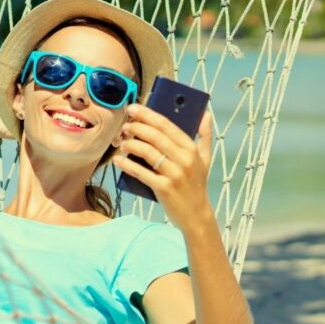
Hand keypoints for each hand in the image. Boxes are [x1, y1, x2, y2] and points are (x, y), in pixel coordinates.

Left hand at [112, 103, 213, 232]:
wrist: (196, 215)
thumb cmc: (197, 184)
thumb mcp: (205, 159)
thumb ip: (205, 135)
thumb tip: (206, 114)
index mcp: (191, 148)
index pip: (167, 125)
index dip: (148, 115)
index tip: (133, 108)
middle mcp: (184, 159)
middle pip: (155, 136)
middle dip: (136, 127)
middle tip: (124, 126)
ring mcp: (174, 174)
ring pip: (147, 152)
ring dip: (130, 144)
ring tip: (121, 142)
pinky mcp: (164, 188)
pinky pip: (141, 173)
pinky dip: (127, 165)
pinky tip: (118, 160)